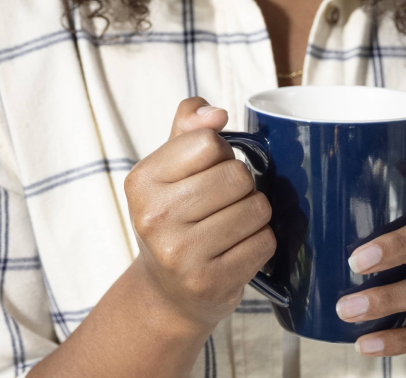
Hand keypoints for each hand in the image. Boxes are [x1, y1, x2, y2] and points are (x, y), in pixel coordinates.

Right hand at [123, 97, 276, 334]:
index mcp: (141, 181)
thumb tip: (216, 113)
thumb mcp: (168, 169)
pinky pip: (264, 242)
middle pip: (236, 175)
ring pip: (256, 208)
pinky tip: (238, 248)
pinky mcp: (209, 282)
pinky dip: (260, 241)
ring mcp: (180, 254)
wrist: (166, 291)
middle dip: (242, 184)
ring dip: (254, 213)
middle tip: (224, 201)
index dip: (220, 152)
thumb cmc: (173, 217)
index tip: (209, 170)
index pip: (207, 142)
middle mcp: (154, 217)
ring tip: (232, 224)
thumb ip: (188, 128)